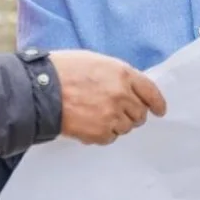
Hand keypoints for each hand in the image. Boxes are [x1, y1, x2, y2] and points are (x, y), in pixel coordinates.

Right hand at [48, 50, 167, 144]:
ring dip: (116, 124)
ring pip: (126, 127)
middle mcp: (121, 95)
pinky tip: (88, 123)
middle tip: (115, 110)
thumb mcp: (94, 61)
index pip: (150, 91)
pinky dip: (102, 134)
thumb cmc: (63, 70)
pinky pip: (110, 138)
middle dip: (131, 113)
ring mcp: (112, 116)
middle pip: (139, 114)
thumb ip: (116, 75)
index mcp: (122, 74)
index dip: (157, 103)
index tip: (159, 110)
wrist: (40, 90)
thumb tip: (128, 89)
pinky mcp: (100, 133)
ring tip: (95, 115)